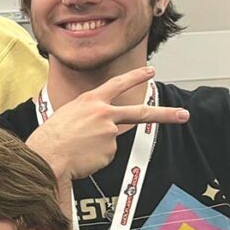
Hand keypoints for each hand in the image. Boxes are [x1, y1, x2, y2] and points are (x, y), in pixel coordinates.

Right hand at [28, 67, 188, 180]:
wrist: (45, 157)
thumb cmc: (49, 138)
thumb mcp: (66, 115)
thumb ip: (87, 115)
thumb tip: (99, 127)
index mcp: (91, 100)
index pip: (118, 84)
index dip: (135, 76)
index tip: (149, 71)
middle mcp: (104, 113)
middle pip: (142, 113)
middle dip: (166, 114)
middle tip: (183, 115)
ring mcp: (110, 133)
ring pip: (110, 141)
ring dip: (95, 147)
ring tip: (77, 149)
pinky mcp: (110, 151)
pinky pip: (105, 156)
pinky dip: (94, 159)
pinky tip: (81, 157)